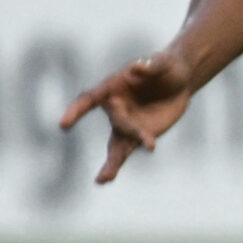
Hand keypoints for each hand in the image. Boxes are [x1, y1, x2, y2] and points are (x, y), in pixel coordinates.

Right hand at [60, 49, 197, 183]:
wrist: (179, 81)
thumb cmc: (165, 66)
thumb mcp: (162, 63)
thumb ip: (150, 66)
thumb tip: (136, 68)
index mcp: (112, 87)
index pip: (90, 99)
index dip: (77, 111)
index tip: (64, 125)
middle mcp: (115, 108)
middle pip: (117, 122)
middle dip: (128, 130)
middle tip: (144, 140)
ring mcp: (126, 124)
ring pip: (116, 146)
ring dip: (112, 162)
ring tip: (103, 179)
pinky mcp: (139, 135)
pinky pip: (131, 148)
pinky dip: (121, 161)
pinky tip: (109, 177)